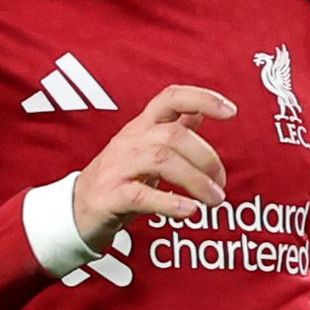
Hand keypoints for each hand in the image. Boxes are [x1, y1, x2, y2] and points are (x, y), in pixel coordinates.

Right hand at [69, 86, 229, 244]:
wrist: (78, 211)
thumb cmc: (121, 179)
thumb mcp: (148, 150)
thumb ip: (173, 131)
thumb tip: (200, 111)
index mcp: (142, 127)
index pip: (170, 98)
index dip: (202, 98)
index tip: (231, 112)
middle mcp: (129, 141)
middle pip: (173, 135)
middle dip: (206, 159)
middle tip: (221, 186)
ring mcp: (117, 167)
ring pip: (161, 160)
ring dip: (196, 181)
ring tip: (214, 200)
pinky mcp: (109, 195)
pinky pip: (140, 194)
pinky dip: (169, 202)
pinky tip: (188, 211)